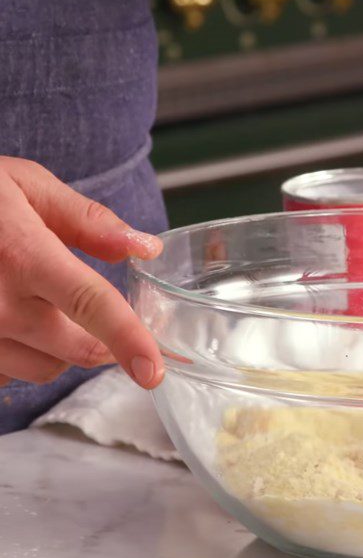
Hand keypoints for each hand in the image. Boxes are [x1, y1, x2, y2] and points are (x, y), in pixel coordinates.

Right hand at [0, 157, 163, 388]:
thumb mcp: (25, 185)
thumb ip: (89, 220)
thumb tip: (145, 247)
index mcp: (24, 256)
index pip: (91, 306)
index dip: (129, 340)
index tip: (152, 371)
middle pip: (77, 350)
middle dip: (104, 340)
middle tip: (100, 313)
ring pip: (44, 369)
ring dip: (60, 348)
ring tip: (42, 305)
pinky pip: (6, 373)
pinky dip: (21, 354)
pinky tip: (9, 318)